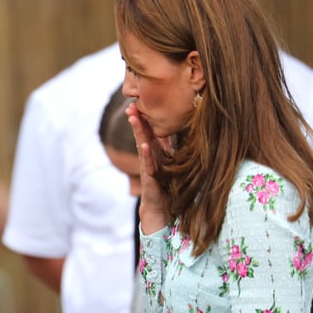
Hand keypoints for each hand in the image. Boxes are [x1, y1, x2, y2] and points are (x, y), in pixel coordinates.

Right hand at [126, 102, 167, 233]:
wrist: (161, 209)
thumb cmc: (167, 187)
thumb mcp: (173, 165)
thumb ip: (173, 151)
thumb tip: (182, 134)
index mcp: (157, 154)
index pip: (151, 132)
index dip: (146, 118)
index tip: (141, 103)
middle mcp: (150, 158)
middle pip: (143, 135)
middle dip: (137, 120)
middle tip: (131, 104)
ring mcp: (149, 167)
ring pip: (142, 145)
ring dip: (138, 131)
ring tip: (133, 117)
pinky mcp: (150, 178)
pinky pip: (148, 164)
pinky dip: (146, 154)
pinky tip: (144, 144)